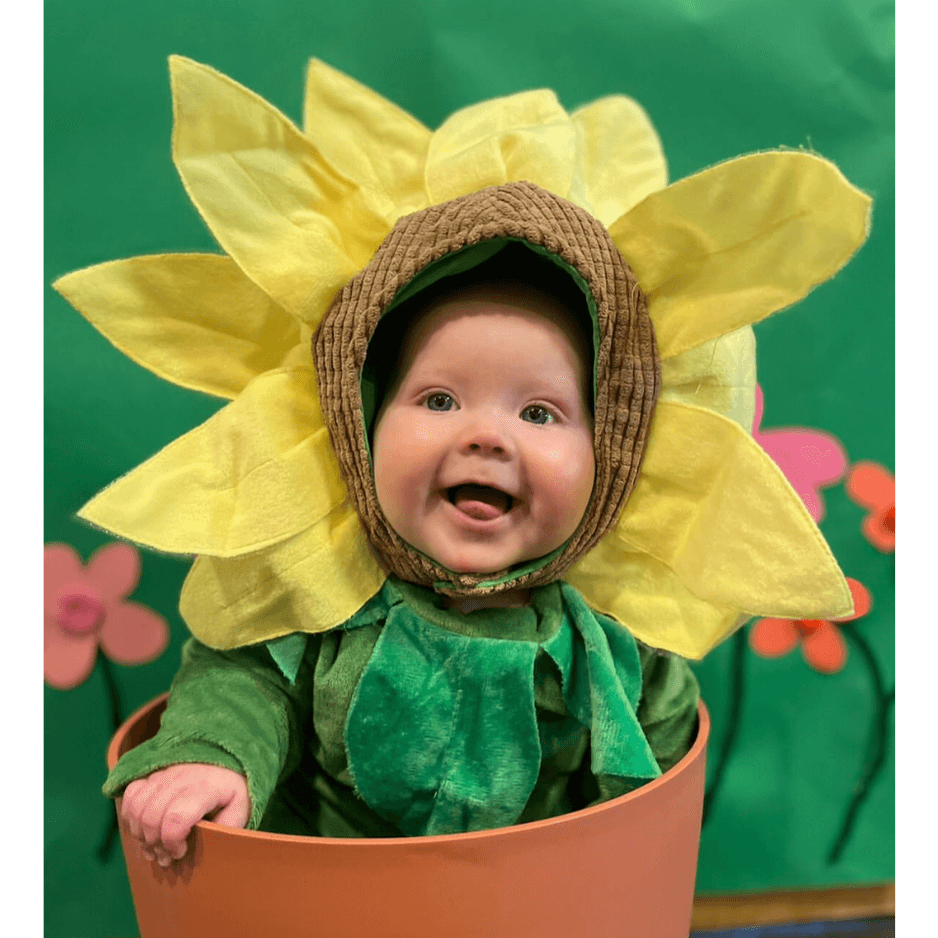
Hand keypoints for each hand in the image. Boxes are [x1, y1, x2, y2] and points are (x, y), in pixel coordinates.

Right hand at [121, 763, 249, 866]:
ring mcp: (165, 774)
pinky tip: (145, 829)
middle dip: (154, 844)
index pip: (176, 817)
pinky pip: (131, 795)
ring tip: (155, 846)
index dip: (171, 841)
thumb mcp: (240, 811)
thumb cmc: (233, 793)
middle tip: (166, 856)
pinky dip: (131, 817)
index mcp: (206, 788)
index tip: (180, 852)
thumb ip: (225, 828)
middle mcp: (182, 778)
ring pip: (137, 807)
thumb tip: (205, 845)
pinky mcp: (154, 774)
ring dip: (140, 834)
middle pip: (151, 816)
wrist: (228, 765)